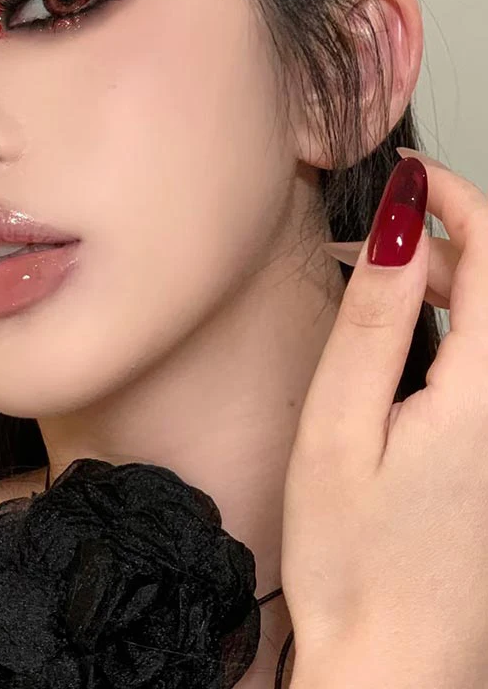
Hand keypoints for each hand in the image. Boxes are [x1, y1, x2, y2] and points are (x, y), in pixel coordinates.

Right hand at [282, 147, 487, 687]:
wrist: (394, 664)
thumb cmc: (354, 557)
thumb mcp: (341, 425)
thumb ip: (376, 321)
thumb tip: (403, 227)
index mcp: (485, 391)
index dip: (460, 197)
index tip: (409, 174)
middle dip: (443, 238)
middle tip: (368, 237)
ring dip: (445, 283)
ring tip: (373, 284)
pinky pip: (486, 363)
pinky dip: (450, 328)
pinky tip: (401, 344)